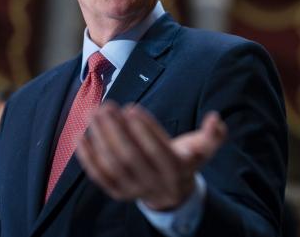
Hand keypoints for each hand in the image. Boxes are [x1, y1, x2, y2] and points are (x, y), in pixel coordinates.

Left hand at [76, 102, 226, 210]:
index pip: (158, 150)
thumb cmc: (186, 160)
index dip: (144, 129)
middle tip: (107, 106)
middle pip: (131, 157)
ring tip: (94, 114)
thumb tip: (216, 119)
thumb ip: (213, 135)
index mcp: (177, 171)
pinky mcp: (118, 193)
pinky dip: (89, 157)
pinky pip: (100, 177)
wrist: (173, 192)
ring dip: (101, 138)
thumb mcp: (203, 149)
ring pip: (113, 165)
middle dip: (117, 130)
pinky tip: (83, 136)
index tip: (132, 108)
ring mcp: (135, 191)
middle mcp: (155, 184)